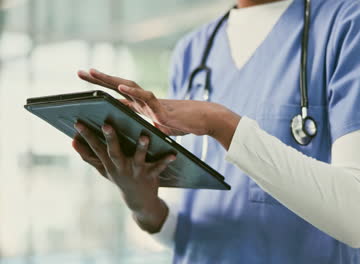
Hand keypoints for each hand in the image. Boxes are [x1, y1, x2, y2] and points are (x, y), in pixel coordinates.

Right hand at [72, 122, 175, 232]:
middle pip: (114, 152)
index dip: (86, 136)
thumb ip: (88, 156)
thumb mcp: (103, 169)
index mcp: (109, 164)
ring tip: (144, 136)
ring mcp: (136, 172)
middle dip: (110, 139)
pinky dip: (166, 161)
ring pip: (138, 159)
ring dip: (141, 148)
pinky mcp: (150, 175)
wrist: (139, 202)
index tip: (78, 122)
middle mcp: (120, 167)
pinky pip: (159, 167)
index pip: (95, 147)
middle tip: (106, 125)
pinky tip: (173, 154)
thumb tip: (72, 142)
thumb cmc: (120, 179)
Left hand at [77, 68, 240, 149]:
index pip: (119, 96)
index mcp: (143, 107)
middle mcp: (145, 102)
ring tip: (92, 73)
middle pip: (119, 86)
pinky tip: (119, 86)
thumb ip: (150, 127)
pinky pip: (145, 97)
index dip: (103, 90)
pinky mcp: (162, 107)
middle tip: (80, 72)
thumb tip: (142, 132)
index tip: (87, 86)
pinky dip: (132, 91)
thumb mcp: (162, 128)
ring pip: (129, 86)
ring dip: (110, 80)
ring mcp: (153, 103)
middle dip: (99, 80)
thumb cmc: (186, 123)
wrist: (206, 120)